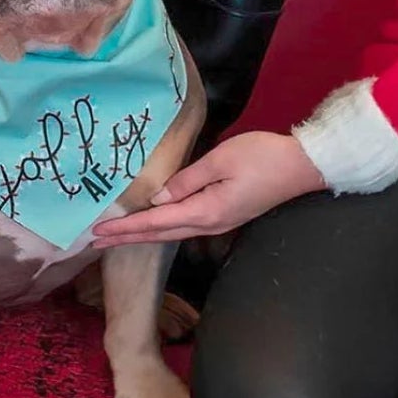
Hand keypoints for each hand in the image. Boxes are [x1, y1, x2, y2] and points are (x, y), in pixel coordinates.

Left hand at [92, 132, 324, 246]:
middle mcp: (209, 224)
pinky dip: (162, 227)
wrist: (302, 167)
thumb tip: (157, 197)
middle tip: (95, 240)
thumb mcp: (220, 160)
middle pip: (160, 233)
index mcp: (205, 211)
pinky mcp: (226, 215)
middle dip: (127, 237)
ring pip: (172, 232)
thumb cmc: (261, 157)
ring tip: (117, 235)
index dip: (125, 227)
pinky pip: (185, 225)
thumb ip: (186, 179)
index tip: (98, 231)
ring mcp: (219, 223)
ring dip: (142, 234)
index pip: (155, 222)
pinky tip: (154, 223)